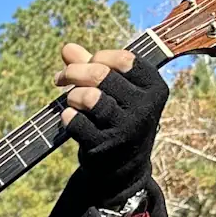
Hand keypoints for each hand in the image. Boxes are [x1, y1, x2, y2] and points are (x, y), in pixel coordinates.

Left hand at [56, 44, 167, 202]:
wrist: (122, 168)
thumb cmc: (118, 118)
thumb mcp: (115, 91)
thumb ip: (92, 66)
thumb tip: (67, 48)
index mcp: (155, 87)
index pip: (123, 59)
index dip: (97, 57)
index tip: (82, 63)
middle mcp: (145, 107)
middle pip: (101, 74)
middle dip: (75, 72)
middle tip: (61, 77)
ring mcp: (126, 128)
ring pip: (89, 97)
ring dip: (72, 95)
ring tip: (70, 100)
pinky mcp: (105, 146)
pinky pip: (76, 121)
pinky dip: (67, 117)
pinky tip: (67, 117)